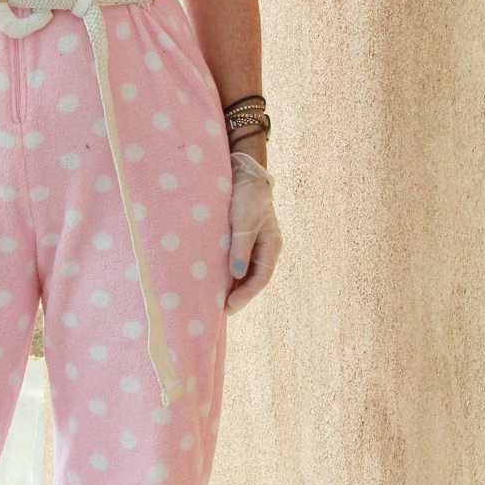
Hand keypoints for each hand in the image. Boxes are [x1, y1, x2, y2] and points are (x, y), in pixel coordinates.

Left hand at [225, 148, 281, 314]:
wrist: (243, 173)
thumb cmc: (247, 196)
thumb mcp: (244, 221)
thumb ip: (240, 247)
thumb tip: (235, 275)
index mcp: (271, 246)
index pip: (260, 278)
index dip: (245, 295)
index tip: (228, 307)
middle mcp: (263, 249)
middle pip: (252, 280)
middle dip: (237, 296)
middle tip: (219, 312)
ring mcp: (252, 246)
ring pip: (242, 273)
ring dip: (231, 287)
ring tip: (214, 302)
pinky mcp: (239, 240)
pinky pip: (233, 262)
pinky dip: (225, 274)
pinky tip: (213, 280)